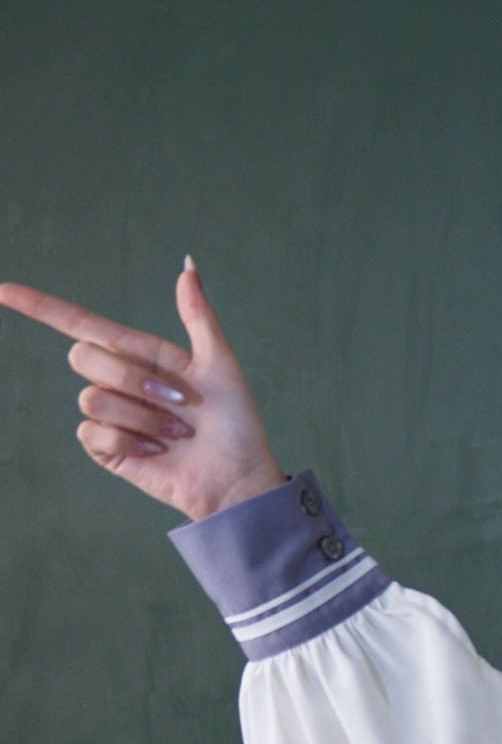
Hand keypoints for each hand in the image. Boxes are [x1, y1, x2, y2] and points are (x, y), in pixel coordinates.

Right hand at [0, 262, 284, 521]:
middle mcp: (120, 380)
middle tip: (179, 400)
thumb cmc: (235, 423)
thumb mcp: (221, 363)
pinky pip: (93, 433)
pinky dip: (129, 442)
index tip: (3, 289)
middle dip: (131, 378)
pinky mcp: (107, 449)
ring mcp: (111, 415)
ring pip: (92, 398)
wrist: (236, 478)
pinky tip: (157, 452)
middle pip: (83, 356)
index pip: (80, 324)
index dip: (40, 306)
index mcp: (140, 353)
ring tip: (176, 434)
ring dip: (141, 417)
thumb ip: (198, 316)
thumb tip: (188, 265)